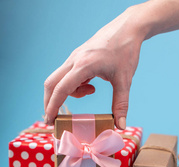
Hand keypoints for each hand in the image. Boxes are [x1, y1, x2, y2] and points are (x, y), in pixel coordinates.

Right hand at [44, 7, 142, 128]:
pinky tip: (91, 84)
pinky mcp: (78, 57)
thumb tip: (120, 125)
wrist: (128, 28)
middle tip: (55, 118)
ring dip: (69, 92)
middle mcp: (74, 60)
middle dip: (50, 102)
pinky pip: (68, 74)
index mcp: (83, 66)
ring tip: (90, 91)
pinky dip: (75, 85)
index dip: (53, 107)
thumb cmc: (126, 51)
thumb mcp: (124, 81)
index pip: (61, 89)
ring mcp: (74, 57)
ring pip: (60, 79)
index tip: (50, 121)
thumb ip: (121, 104)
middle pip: (51, 83)